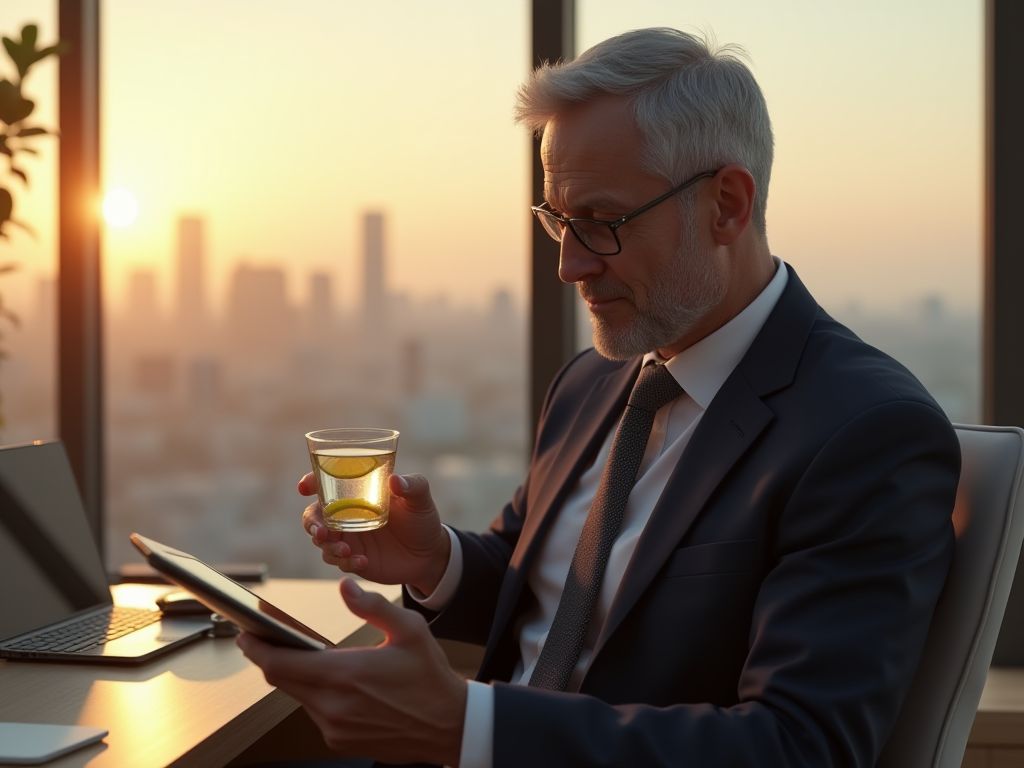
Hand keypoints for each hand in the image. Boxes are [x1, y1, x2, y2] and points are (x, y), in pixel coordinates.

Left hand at [237, 578, 466, 765]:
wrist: (449, 725)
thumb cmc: (430, 677)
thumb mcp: (409, 631)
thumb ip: (372, 606)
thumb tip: (345, 587)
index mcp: (345, 674)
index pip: (280, 663)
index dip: (256, 648)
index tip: (244, 634)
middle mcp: (333, 705)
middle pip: (281, 680)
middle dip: (271, 658)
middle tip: (267, 639)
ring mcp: (334, 727)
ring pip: (299, 696)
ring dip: (299, 677)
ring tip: (312, 658)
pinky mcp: (340, 741)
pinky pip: (316, 713)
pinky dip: (317, 695)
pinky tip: (338, 684)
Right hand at [300, 472, 450, 595]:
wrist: (429, 554)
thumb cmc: (422, 518)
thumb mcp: (421, 498)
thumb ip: (412, 486)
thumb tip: (395, 481)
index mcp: (357, 493)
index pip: (327, 483)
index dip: (311, 482)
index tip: (304, 487)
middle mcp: (346, 514)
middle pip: (314, 515)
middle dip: (311, 523)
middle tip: (322, 532)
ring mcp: (348, 538)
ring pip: (322, 542)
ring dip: (329, 547)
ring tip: (348, 550)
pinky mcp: (352, 558)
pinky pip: (338, 561)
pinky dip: (346, 562)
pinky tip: (362, 562)